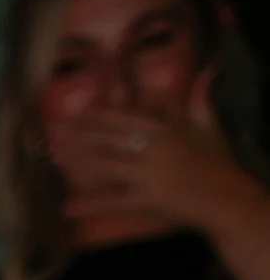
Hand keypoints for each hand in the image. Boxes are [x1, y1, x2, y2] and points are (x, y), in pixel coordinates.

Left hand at [54, 101, 243, 239]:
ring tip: (53, 158)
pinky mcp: (145, 201)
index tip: (75, 115)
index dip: (96, 118)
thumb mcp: (210, 127)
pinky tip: (66, 208)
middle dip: (78, 136)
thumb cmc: (218, 163)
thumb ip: (200, 100)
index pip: (123, 119)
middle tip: (53, 133)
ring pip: (105, 166)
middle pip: (107, 140)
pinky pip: (112, 202)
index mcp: (164, 129)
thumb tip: (207, 71)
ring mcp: (147, 175)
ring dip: (76, 162)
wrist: (227, 198)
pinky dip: (89, 205)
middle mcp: (152, 148)